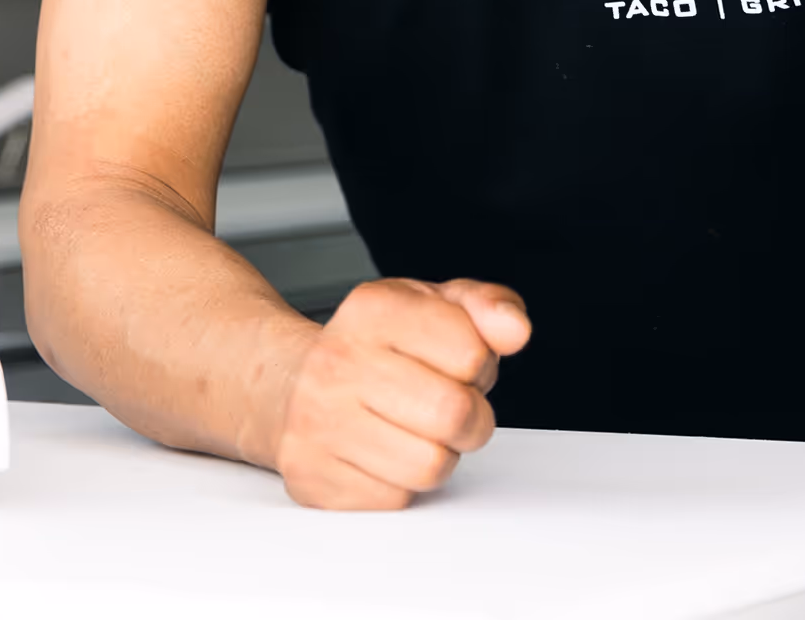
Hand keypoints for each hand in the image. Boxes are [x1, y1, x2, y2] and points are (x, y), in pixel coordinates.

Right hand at [263, 277, 530, 509]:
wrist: (289, 383)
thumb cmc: (374, 347)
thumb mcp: (433, 305)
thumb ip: (487, 306)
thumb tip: (515, 330)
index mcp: (373, 309)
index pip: (470, 352)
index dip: (479, 364)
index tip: (458, 361)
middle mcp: (337, 362)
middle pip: (454, 415)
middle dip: (469, 417)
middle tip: (447, 405)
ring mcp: (317, 422)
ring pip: (430, 466)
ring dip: (438, 454)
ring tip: (414, 429)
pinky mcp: (312, 477)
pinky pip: (397, 500)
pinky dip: (402, 483)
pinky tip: (382, 452)